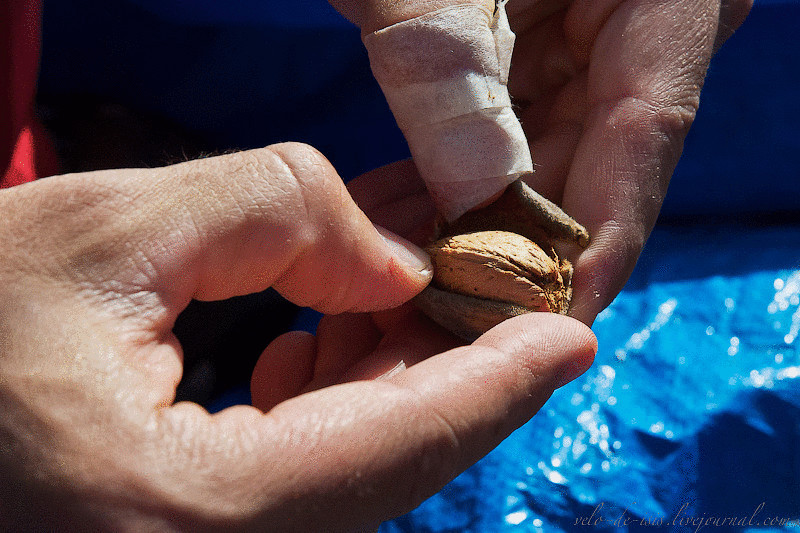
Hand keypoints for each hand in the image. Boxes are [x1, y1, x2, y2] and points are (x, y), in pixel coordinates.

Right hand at [0, 145, 595, 530]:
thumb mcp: (113, 230)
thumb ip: (276, 216)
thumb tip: (392, 266)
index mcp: (192, 516)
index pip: (402, 448)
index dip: (500, 382)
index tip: (570, 335)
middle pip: (385, 466)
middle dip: (446, 368)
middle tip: (482, 287)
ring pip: (344, 475)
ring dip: (382, 384)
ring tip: (387, 299)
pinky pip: (290, 485)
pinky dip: (322, 415)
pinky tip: (301, 353)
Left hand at [333, 0, 751, 324]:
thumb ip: (455, 91)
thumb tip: (477, 214)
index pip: (649, 129)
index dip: (600, 234)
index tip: (554, 319)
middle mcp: (637, 19)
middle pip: (597, 157)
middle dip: (525, 243)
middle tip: (461, 316)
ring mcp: (586, 37)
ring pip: (549, 155)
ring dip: (481, 220)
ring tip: (418, 278)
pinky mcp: (536, 50)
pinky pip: (510, 131)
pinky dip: (458, 179)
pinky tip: (408, 222)